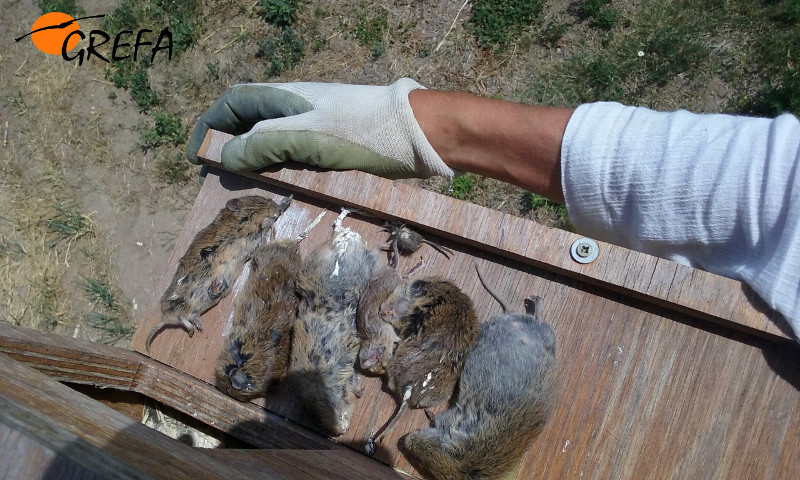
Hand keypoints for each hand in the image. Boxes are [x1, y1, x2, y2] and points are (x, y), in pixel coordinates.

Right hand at [186, 78, 453, 178]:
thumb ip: (264, 145)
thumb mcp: (307, 138)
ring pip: (274, 143)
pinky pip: (298, 157)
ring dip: (257, 164)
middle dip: (231, 148)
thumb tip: (228, 156)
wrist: (417, 135)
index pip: (233, 103)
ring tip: (248, 191)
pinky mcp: (334, 145)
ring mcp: (316, 127)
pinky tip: (284, 191)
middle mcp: (296, 108)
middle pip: (250, 124)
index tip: (197, 154)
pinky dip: (283, 172)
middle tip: (221, 180)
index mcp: (284, 97)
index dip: (211, 125)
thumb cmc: (361, 132)